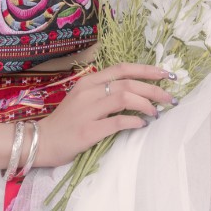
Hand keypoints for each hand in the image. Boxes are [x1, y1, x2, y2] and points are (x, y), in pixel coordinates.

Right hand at [40, 63, 175, 167]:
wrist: (41, 141)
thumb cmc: (66, 122)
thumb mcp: (83, 99)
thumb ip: (104, 92)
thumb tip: (136, 91)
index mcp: (89, 82)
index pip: (122, 68)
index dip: (146, 69)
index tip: (166, 73)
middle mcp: (88, 92)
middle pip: (127, 82)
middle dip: (153, 88)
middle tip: (169, 97)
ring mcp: (87, 111)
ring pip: (124, 97)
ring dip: (146, 104)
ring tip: (156, 112)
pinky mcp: (88, 131)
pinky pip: (117, 122)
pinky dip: (134, 121)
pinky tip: (142, 124)